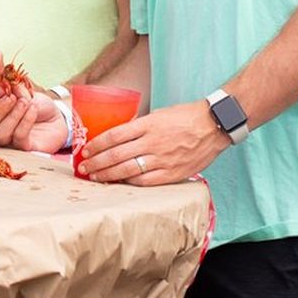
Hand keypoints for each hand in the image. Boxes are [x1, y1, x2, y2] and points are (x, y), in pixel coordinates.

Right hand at [0, 51, 65, 150]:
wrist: (57, 118)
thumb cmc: (34, 104)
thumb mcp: (19, 86)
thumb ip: (4, 73)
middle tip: (10, 96)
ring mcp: (9, 139)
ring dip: (11, 115)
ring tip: (24, 103)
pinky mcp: (23, 148)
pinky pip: (18, 137)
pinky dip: (25, 121)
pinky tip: (32, 110)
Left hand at [78, 100, 228, 184]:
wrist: (213, 126)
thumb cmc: (184, 117)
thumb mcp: (157, 115)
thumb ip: (139, 127)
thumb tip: (118, 137)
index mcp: (147, 125)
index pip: (114, 136)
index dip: (97, 145)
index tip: (86, 150)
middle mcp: (153, 142)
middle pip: (117, 155)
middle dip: (97, 163)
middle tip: (83, 168)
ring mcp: (163, 159)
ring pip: (128, 170)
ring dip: (108, 174)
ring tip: (95, 177)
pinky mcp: (173, 173)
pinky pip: (146, 181)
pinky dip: (130, 182)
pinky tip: (119, 182)